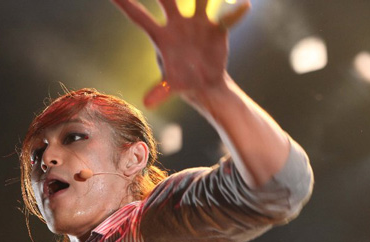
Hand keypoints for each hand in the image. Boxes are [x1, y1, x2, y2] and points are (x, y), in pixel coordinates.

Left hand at [111, 0, 249, 108]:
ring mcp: (196, 22)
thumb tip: (148, 103)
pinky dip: (235, 13)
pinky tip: (244, 6)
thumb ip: (161, 91)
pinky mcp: (215, 27)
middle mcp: (177, 23)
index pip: (138, 17)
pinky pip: (226, 17)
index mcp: (160, 36)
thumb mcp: (172, 87)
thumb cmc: (182, 83)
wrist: (204, 83)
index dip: (124, 3)